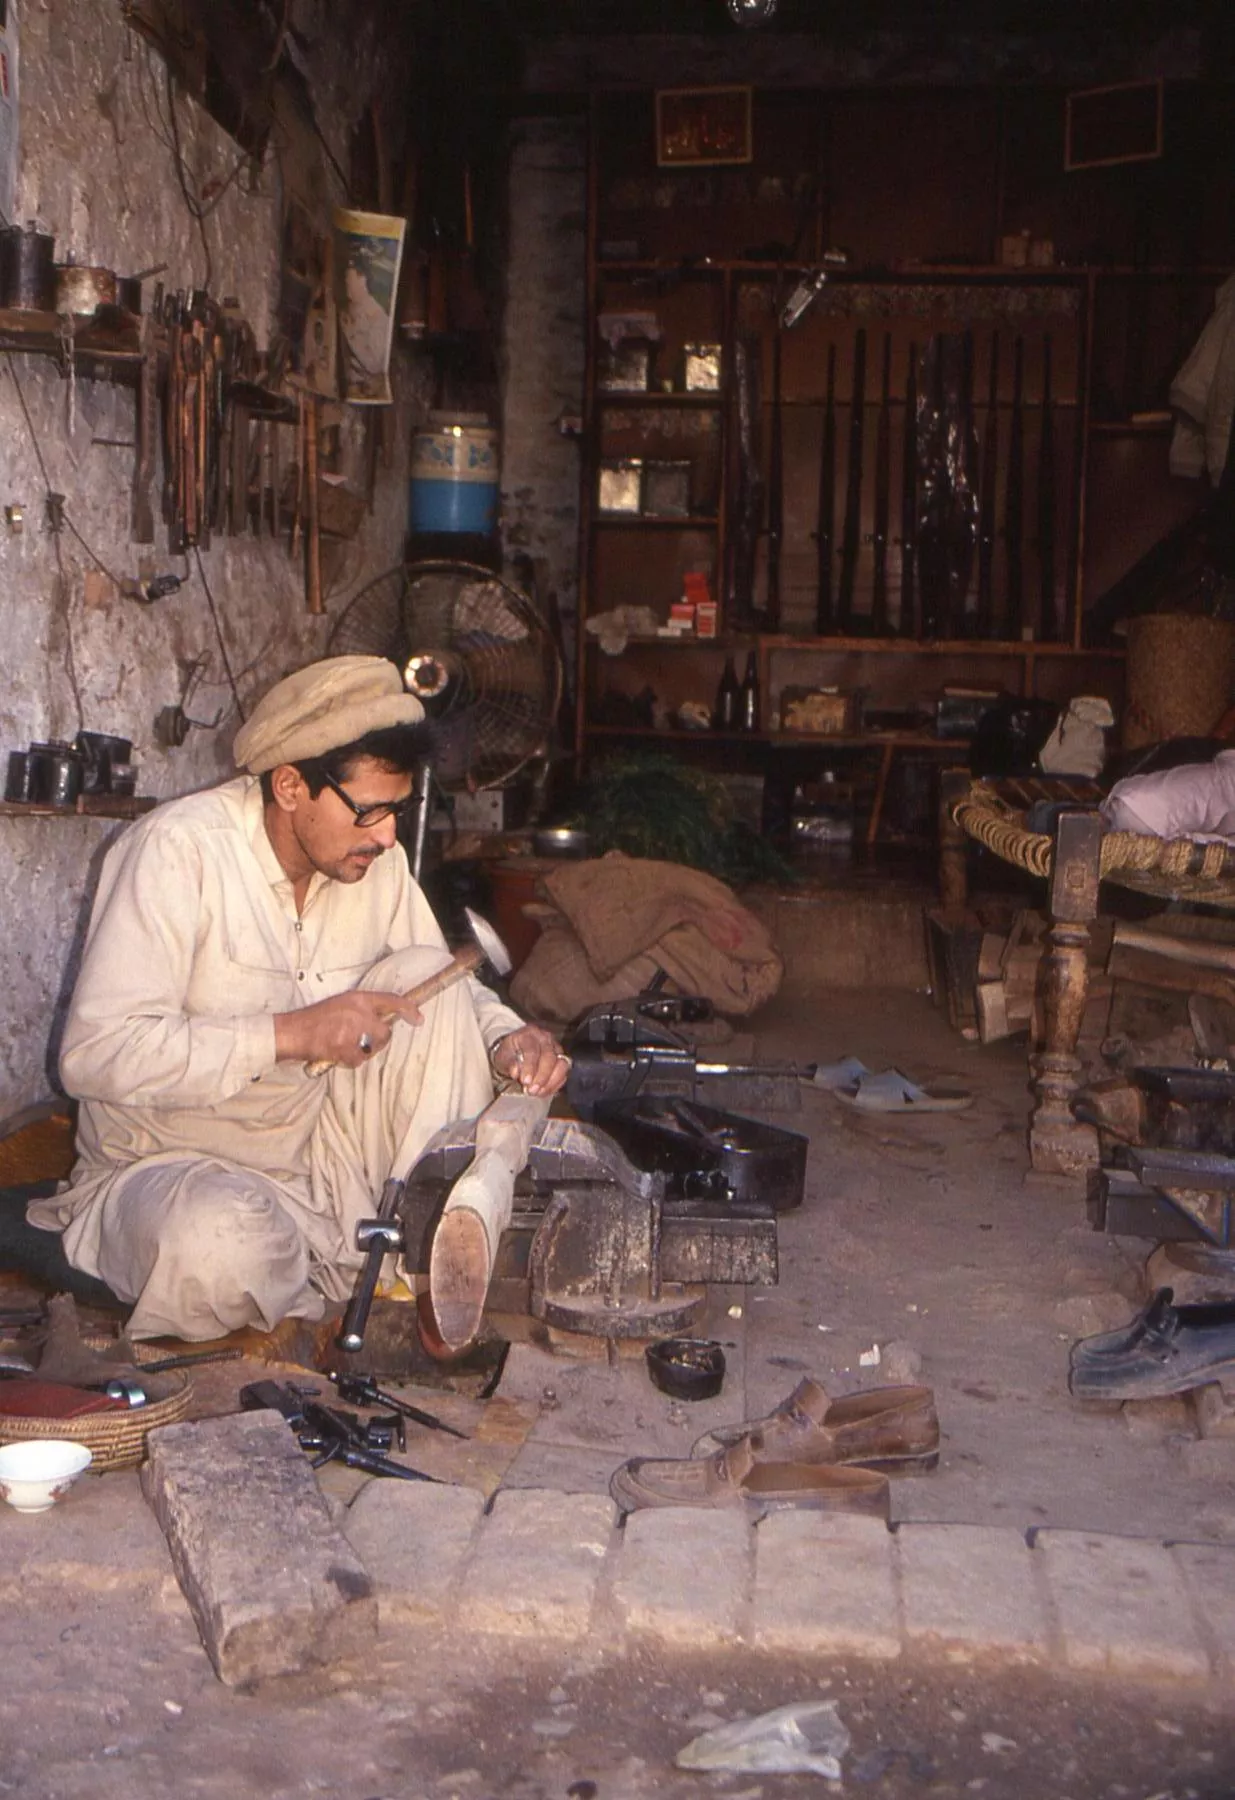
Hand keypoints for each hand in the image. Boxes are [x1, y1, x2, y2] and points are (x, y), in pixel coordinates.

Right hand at [274, 990, 423, 1069]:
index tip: (418, 1018)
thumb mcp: (341, 1003)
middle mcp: (358, 1012)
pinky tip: (338, 1053)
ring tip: (344, 1044)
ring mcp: (353, 1031)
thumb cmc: (316, 1018)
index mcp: (358, 998)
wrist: (294, 1031)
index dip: (408, 1009)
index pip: (390, 1000)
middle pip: (385, 1033)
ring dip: (363, 1051)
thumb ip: (362, 1009)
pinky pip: (359, 1060)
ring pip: (373, 1048)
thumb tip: (382, 1021)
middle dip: (378, 1040)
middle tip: (362, 1040)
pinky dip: (351, 1060)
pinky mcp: (345, 1048)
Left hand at [491, 1025, 570, 1097]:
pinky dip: (556, 1084)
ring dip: (551, 1081)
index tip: (525, 1081)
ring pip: (561, 1064)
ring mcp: (556, 1047)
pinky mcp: (562, 1058)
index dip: (530, 1067)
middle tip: (532, 1090)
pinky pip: (565, 1072)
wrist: (516, 1052)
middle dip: (542, 1077)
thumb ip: (509, 1063)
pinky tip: (545, 1091)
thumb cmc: (510, 1053)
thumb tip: (516, 1072)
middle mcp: (545, 1038)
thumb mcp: (503, 1056)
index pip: (532, 1050)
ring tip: (539, 1092)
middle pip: (549, 1057)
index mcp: (528, 1034)